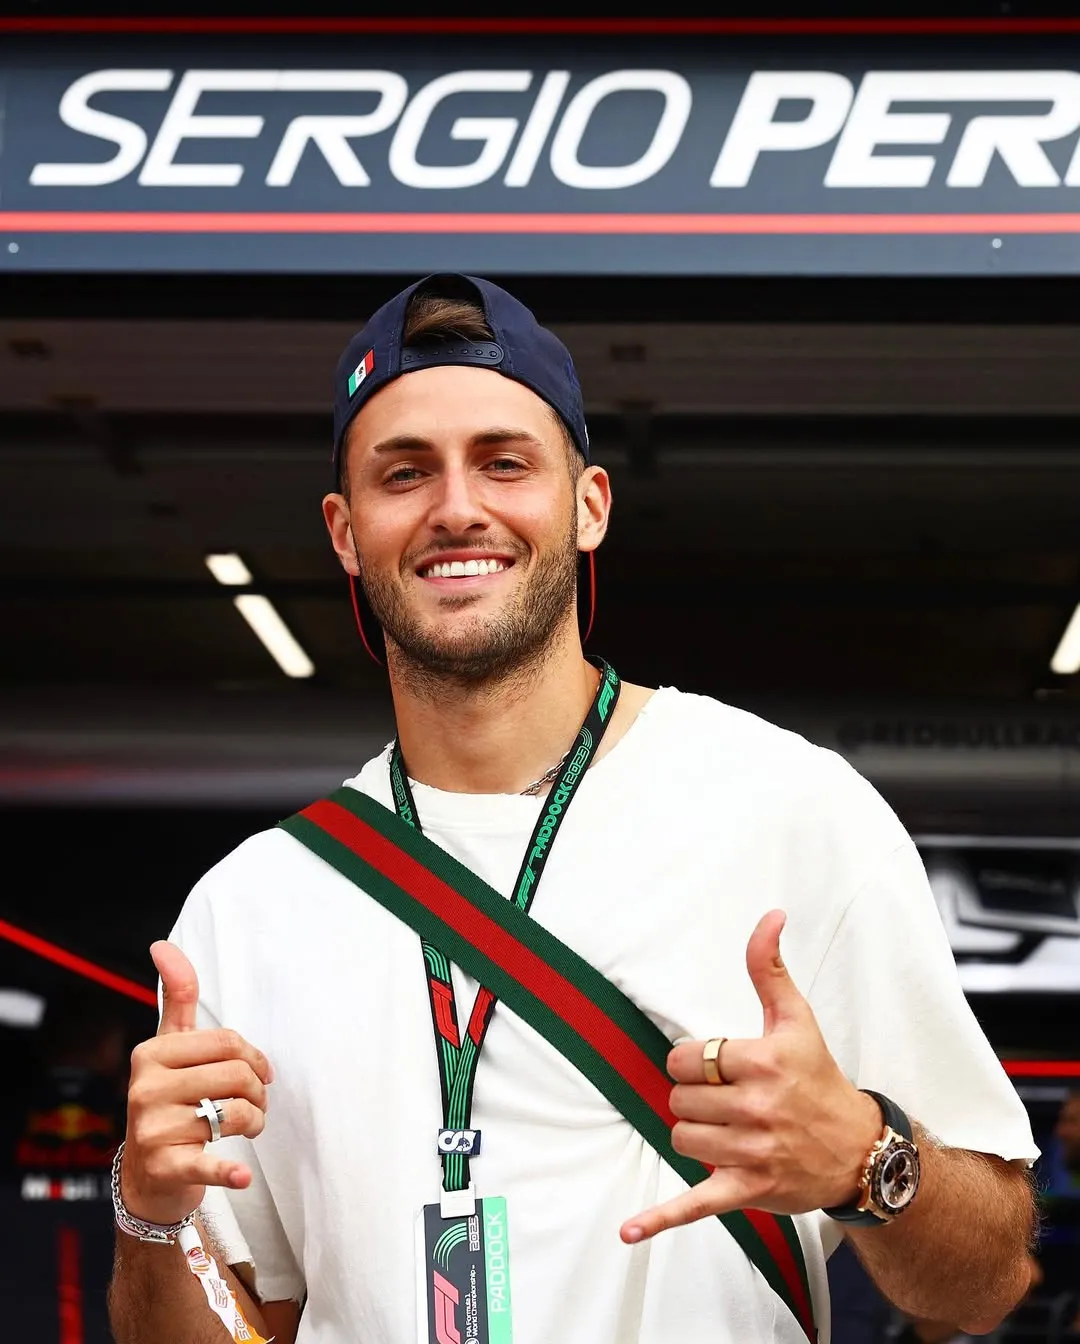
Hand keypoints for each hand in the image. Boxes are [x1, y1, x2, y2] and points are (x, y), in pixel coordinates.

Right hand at [121, 940, 273, 1225]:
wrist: (149, 1175)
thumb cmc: (171, 1099)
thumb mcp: (171, 1047)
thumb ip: (176, 997)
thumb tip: (162, 944)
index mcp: (150, 1053)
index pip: (228, 1042)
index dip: (255, 1057)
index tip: (261, 1071)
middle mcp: (144, 1088)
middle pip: (236, 1075)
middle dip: (258, 1091)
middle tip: (257, 1104)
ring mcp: (152, 1129)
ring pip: (236, 1112)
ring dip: (256, 1121)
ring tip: (250, 1126)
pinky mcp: (164, 1166)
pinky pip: (207, 1162)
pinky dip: (228, 1172)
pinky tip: (242, 1176)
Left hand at [621, 909, 880, 1242]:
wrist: (859, 1150)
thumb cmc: (819, 1079)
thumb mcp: (797, 1019)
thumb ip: (769, 968)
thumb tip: (769, 916)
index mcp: (763, 1062)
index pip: (688, 1057)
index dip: (692, 1060)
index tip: (716, 1065)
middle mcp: (757, 1108)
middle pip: (680, 1098)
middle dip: (696, 1097)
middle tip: (727, 1099)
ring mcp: (751, 1153)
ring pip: (681, 1137)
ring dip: (694, 1133)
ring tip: (726, 1129)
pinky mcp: (747, 1192)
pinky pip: (694, 1205)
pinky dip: (660, 1220)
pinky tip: (630, 1231)